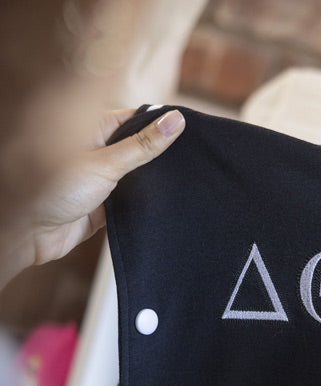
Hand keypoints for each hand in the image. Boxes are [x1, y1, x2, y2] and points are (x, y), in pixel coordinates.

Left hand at [0, 108, 184, 287]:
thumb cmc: (53, 190)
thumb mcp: (106, 164)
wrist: (31, 234)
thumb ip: (143, 146)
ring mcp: (103, 178)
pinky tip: (163, 204)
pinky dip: (145, 203)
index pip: (136, 119)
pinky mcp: (106, 204)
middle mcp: (99, 151)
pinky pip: (133, 200)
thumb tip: (174, 121)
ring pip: (139, 176)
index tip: (188, 130)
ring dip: (154, 181)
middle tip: (191, 159)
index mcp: (94, 130)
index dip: (161, 123)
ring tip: (181, 181)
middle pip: (140, 147)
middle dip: (161, 155)